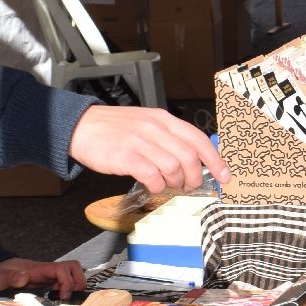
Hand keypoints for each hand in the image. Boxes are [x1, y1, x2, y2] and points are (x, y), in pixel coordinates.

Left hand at [0, 256, 85, 298]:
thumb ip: (9, 277)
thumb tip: (25, 277)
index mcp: (39, 269)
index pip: (63, 269)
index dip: (68, 282)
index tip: (62, 296)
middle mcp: (47, 272)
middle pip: (74, 269)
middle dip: (78, 283)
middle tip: (68, 299)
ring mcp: (48, 278)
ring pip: (72, 277)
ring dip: (74, 289)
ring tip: (65, 302)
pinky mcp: (47, 286)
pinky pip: (64, 286)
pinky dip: (67, 294)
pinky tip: (59, 305)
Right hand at [68, 105, 230, 193]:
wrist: (80, 126)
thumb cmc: (114, 129)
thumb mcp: (146, 124)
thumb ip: (168, 138)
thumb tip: (192, 161)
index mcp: (163, 119)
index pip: (198, 139)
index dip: (215, 160)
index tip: (224, 176)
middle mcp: (155, 128)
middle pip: (189, 156)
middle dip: (195, 177)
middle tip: (189, 186)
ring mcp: (140, 141)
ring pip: (173, 167)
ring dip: (174, 182)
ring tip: (167, 185)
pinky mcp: (125, 155)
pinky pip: (151, 175)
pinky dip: (157, 185)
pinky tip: (152, 186)